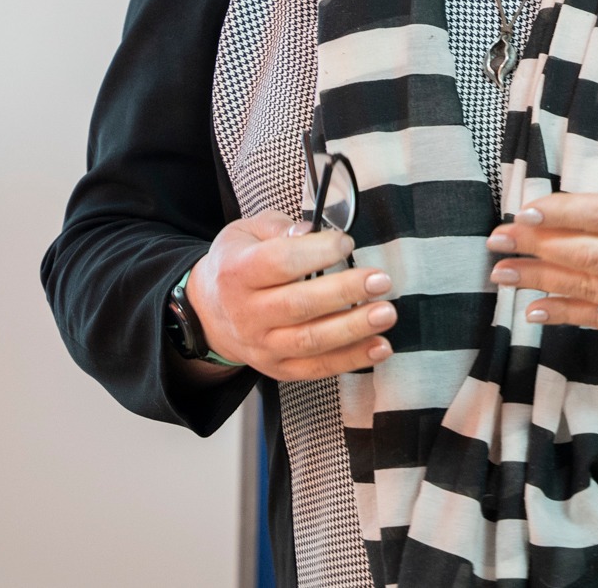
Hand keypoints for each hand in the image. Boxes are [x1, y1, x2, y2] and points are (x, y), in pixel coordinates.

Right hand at [185, 210, 396, 380]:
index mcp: (237, 273)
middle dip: (345, 292)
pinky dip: (351, 360)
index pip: (279, 263)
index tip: (346, 242)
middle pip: (299, 305)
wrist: (210, 312)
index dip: (317, 252)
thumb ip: (280, 228)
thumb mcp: (247, 232)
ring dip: (353, 329)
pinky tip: (380, 347)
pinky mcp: (278, 369)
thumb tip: (310, 230)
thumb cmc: (239, 263)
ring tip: (386, 313)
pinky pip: (317, 368)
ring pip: (310, 342)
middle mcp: (247, 313)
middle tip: (381, 280)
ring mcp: (262, 346)